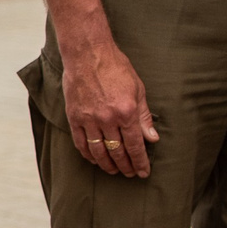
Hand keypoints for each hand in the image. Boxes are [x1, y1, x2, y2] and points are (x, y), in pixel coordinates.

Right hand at [62, 36, 156, 178]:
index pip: (135, 145)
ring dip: (107, 164)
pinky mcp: (74, 117)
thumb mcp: (138, 89)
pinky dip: (88, 154)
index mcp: (126, 111)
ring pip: (99, 151)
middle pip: (117, 152)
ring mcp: (89, 119)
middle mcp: (108, 118)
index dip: (140, 162)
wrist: (88, 53)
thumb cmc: (115, 68)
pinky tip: (95, 159)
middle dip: (126, 166)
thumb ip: (144, 116)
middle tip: (130, 173)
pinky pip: (81, 142)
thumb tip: (152, 138)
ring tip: (114, 170)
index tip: (143, 172)